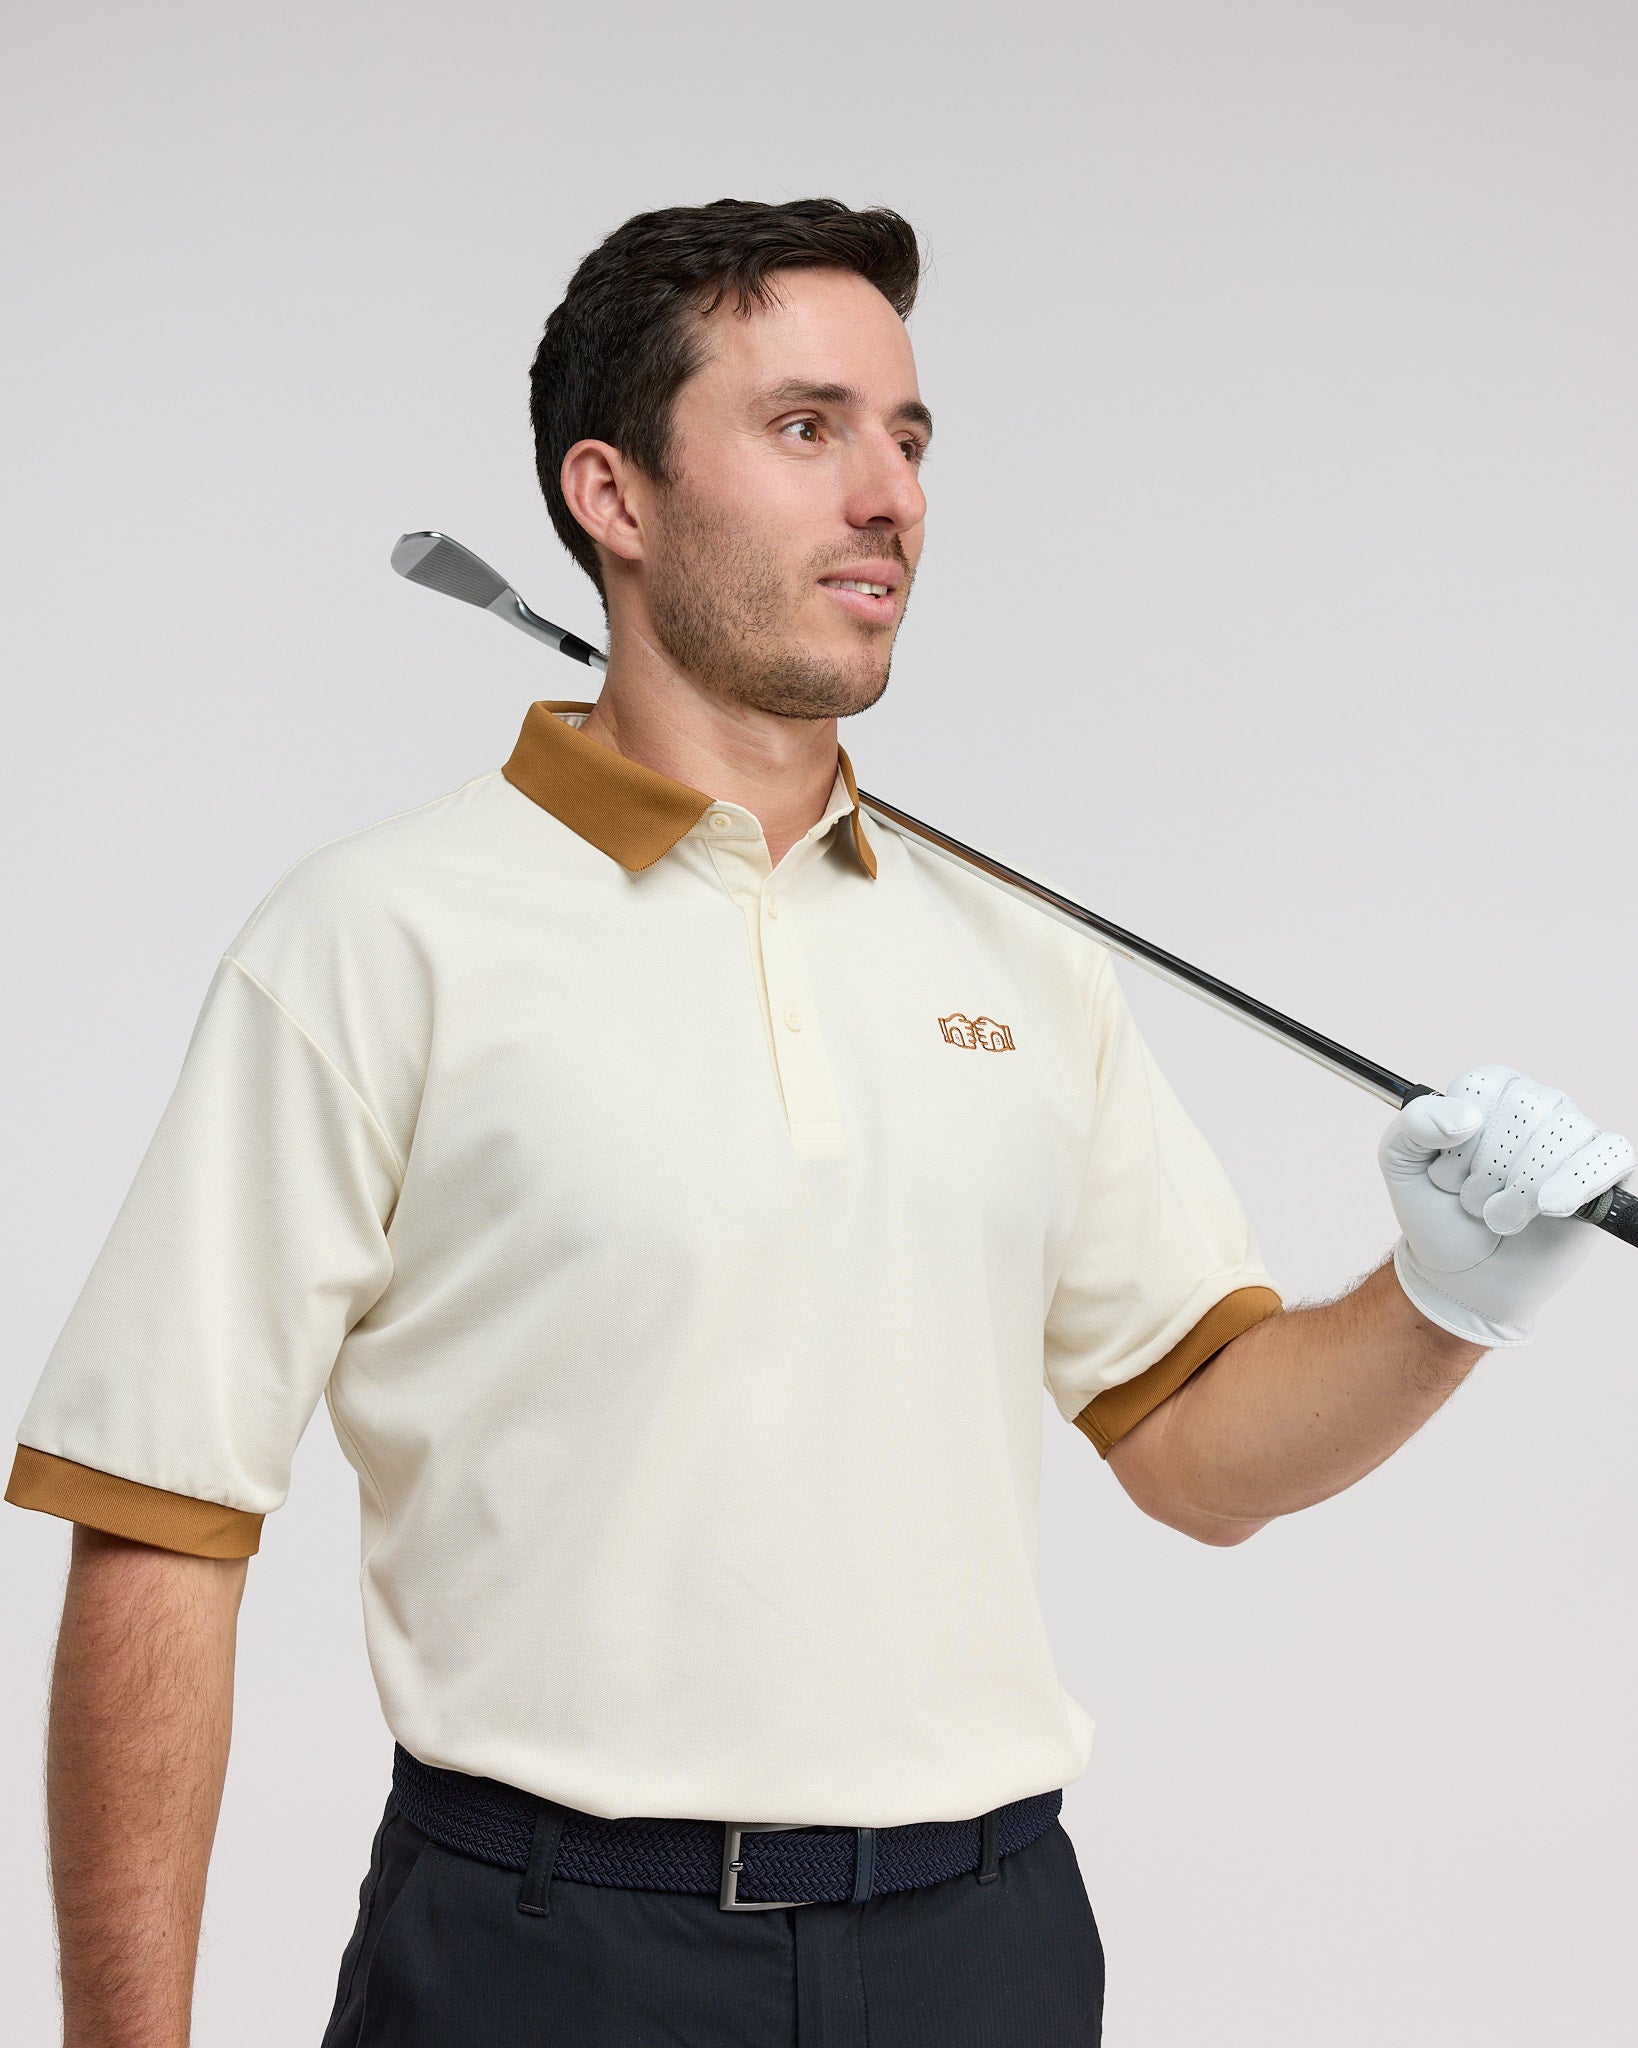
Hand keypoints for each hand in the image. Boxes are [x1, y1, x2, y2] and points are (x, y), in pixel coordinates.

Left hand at [1378, 1065, 1632, 1346]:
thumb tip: (1466, 1117)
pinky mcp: (1604, 1174)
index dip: (1460, 1137)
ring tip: (1499, 1215)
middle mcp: (1537, 1105)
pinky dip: (1576, 1183)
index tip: (1446, 1171)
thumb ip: (1414, 1125)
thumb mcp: (1400, 1163)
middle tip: (1472, 1200)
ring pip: (1562, 1135)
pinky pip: (1610, 1155)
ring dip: (1520, 1189)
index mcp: (1490, 1093)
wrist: (1465, 1275)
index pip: (1483, 1086)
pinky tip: (1550, 1207)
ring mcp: (1572, 1138)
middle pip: (1524, 1110)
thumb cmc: (1436, 1213)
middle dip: (1487, 1169)